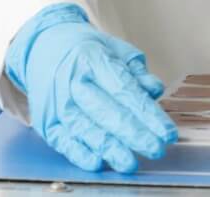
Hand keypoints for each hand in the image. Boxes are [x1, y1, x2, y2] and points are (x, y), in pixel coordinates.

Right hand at [6, 3, 175, 172]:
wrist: (43, 46)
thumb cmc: (83, 50)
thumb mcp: (112, 48)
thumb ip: (136, 71)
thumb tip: (154, 90)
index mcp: (91, 57)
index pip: (124, 89)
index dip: (148, 114)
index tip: (166, 132)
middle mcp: (72, 79)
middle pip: (106, 111)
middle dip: (133, 134)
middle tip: (156, 149)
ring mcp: (56, 101)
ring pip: (84, 128)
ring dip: (110, 148)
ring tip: (130, 163)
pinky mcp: (45, 119)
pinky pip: (62, 140)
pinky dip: (79, 153)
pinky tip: (97, 162)